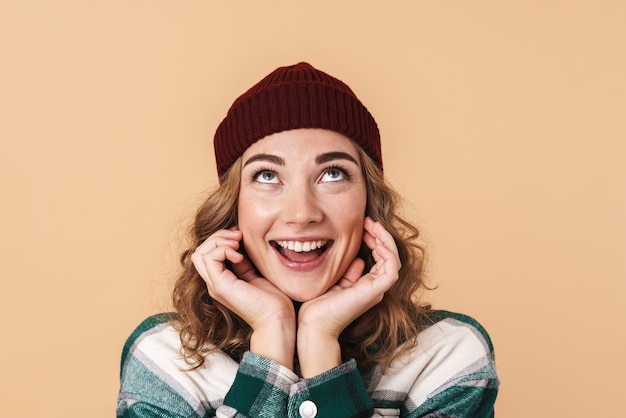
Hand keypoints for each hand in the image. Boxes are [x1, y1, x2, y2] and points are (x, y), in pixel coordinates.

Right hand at [191, 229, 295, 367]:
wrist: (277, 319)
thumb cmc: (272, 299)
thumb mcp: (254, 273)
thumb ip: (243, 261)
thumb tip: (239, 242)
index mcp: (222, 280)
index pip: (207, 253)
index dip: (221, 238)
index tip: (241, 235)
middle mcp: (215, 283)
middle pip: (200, 251)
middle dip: (218, 236)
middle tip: (239, 235)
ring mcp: (215, 285)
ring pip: (200, 253)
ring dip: (219, 241)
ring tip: (238, 243)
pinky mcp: (220, 286)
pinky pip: (209, 259)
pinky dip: (223, 250)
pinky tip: (240, 255)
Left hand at [296, 217, 400, 376]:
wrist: (312, 325)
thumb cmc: (316, 306)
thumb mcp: (334, 280)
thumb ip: (347, 271)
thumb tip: (357, 258)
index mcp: (365, 285)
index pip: (379, 257)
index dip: (373, 239)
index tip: (362, 224)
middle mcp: (374, 287)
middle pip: (388, 255)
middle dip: (380, 235)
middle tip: (368, 220)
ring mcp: (376, 289)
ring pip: (393, 259)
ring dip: (385, 239)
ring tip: (373, 224)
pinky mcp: (375, 290)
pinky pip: (392, 267)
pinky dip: (387, 251)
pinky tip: (375, 239)